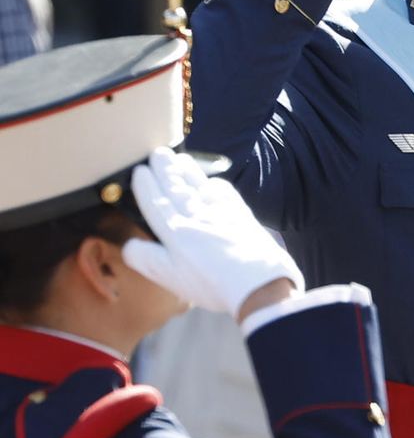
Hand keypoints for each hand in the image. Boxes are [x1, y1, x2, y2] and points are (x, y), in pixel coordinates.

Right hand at [122, 149, 303, 319]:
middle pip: (177, 187)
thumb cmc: (212, 284)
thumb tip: (129, 244)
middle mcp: (198, 215)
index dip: (146, 186)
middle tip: (158, 152)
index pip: (156, 203)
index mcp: (176, 231)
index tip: (139, 170)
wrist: (260, 283)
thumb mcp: (169, 278)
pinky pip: (226, 193)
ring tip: (180, 159)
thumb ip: (146, 259)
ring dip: (188, 171)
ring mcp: (222, 213)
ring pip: (200, 186)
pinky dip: (216, 185)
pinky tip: (213, 183)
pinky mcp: (243, 216)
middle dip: (166, 169)